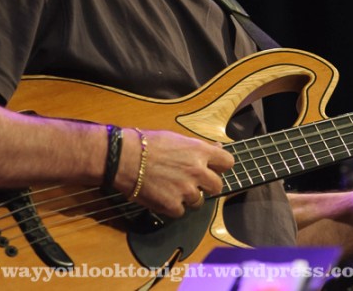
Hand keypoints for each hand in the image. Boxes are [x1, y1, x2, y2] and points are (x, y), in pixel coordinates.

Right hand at [115, 128, 233, 216]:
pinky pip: (181, 212)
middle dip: (207, 185)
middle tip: (193, 182)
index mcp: (200, 151)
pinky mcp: (172, 206)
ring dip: (188, 197)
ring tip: (172, 188)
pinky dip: (173, 207)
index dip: (220, 166)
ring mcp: (186, 190)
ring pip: (198, 201)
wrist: (124, 158)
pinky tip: (162, 196)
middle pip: (217, 186)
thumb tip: (216, 147)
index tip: (213, 168)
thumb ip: (198, 147)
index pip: (228, 162)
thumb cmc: (147, 144)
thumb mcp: (177, 139)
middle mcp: (198, 171)